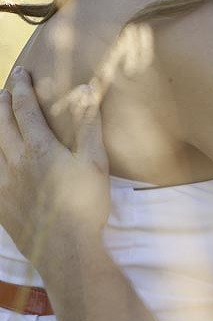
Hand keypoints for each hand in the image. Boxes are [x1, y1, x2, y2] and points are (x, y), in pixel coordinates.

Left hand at [0, 67, 109, 261]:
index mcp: (39, 149)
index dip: (22, 88)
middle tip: (4, 90)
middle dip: (2, 104)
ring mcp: (3, 184)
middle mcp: (14, 162)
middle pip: (1, 125)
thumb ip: (88, 124)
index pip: (25, 109)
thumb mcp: (95, 161)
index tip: (21, 72)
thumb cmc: (86, 204)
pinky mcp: (0, 204)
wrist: (66, 249)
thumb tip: (85, 89)